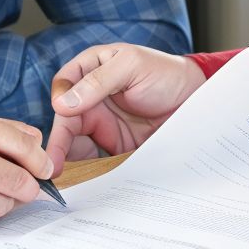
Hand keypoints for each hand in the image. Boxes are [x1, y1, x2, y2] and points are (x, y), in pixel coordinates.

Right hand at [44, 44, 205, 175]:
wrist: (196, 101)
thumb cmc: (165, 73)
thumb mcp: (131, 66)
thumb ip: (97, 82)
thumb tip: (62, 103)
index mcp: (90, 70)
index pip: (63, 85)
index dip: (59, 101)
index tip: (61, 114)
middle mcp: (91, 98)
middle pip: (65, 121)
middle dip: (57, 143)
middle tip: (52, 165)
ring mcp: (102, 123)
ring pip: (75, 143)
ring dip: (69, 161)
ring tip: (64, 180)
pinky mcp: (113, 145)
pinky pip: (94, 159)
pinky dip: (87, 170)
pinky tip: (83, 182)